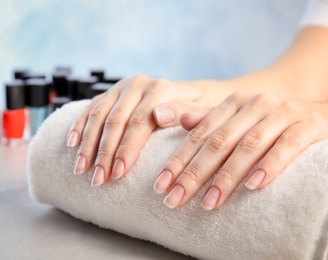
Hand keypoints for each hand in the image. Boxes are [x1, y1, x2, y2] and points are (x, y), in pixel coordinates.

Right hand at [67, 75, 210, 186]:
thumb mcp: (201, 109)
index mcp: (160, 90)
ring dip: (88, 144)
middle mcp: (137, 85)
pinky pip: (91, 108)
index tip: (117, 173)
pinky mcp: (110, 92)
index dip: (127, 149)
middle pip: (115, 122)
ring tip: (81, 169)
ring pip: (99, 116)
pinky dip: (80, 126)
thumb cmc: (197, 109)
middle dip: (104, 153)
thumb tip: (158, 116)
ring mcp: (121, 87)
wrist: (190, 92)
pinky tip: (72, 144)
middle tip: (97, 179)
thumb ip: (184, 112)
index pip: (139, 122)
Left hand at [153, 90, 327, 209]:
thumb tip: (175, 119)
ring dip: (226, 178)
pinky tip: (253, 187)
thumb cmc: (270, 121)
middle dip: (193, 174)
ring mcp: (281, 113)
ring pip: (247, 147)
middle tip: (174, 200)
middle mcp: (254, 104)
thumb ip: (208, 118)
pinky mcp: (307, 126)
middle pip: (218, 143)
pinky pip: (286, 147)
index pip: (199, 134)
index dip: (178, 160)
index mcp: (233, 102)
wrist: (318, 110)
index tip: (160, 185)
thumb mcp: (238, 117)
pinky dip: (269, 167)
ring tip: (208, 204)